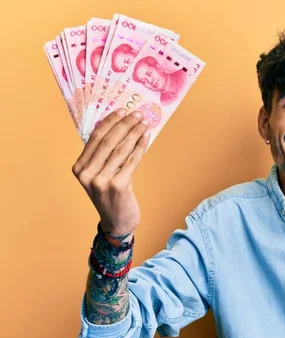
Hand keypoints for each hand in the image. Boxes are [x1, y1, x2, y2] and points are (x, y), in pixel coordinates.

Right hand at [72, 109, 149, 235]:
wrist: (117, 222)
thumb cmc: (111, 196)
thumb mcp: (101, 174)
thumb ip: (105, 156)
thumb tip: (122, 127)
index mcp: (79, 168)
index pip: (95, 138)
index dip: (110, 122)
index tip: (123, 110)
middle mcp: (87, 174)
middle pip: (109, 141)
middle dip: (125, 124)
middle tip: (138, 114)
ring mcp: (100, 181)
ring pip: (121, 149)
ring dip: (135, 133)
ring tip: (145, 123)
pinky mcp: (117, 186)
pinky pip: (131, 161)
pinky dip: (140, 147)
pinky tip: (146, 137)